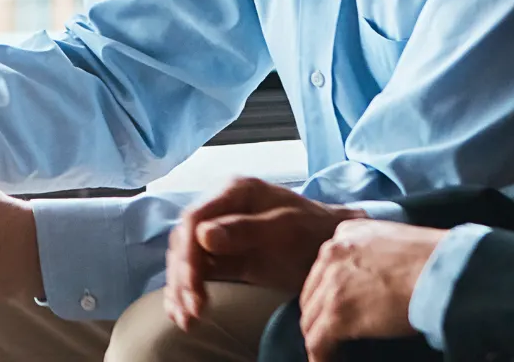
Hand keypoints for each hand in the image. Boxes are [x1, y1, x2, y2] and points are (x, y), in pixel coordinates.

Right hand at [164, 177, 364, 329]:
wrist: (332, 245)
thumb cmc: (314, 229)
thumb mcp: (285, 228)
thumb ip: (245, 230)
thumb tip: (203, 236)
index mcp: (234, 192)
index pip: (194, 218)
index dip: (188, 253)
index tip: (194, 284)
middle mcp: (221, 208)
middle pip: (185, 242)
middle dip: (183, 277)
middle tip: (194, 311)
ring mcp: (220, 233)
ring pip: (186, 260)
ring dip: (181, 290)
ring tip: (188, 321)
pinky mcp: (224, 257)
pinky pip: (197, 273)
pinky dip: (186, 293)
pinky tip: (183, 315)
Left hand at [299, 220, 445, 361]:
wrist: (441, 271)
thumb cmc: (432, 257)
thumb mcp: (392, 239)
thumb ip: (373, 253)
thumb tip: (375, 279)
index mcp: (345, 234)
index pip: (324, 268)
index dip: (327, 290)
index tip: (335, 304)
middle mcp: (331, 255)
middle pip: (311, 293)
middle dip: (317, 313)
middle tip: (328, 331)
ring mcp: (331, 286)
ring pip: (310, 319)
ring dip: (318, 336)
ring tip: (329, 349)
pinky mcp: (337, 315)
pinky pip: (317, 342)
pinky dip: (320, 355)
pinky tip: (327, 361)